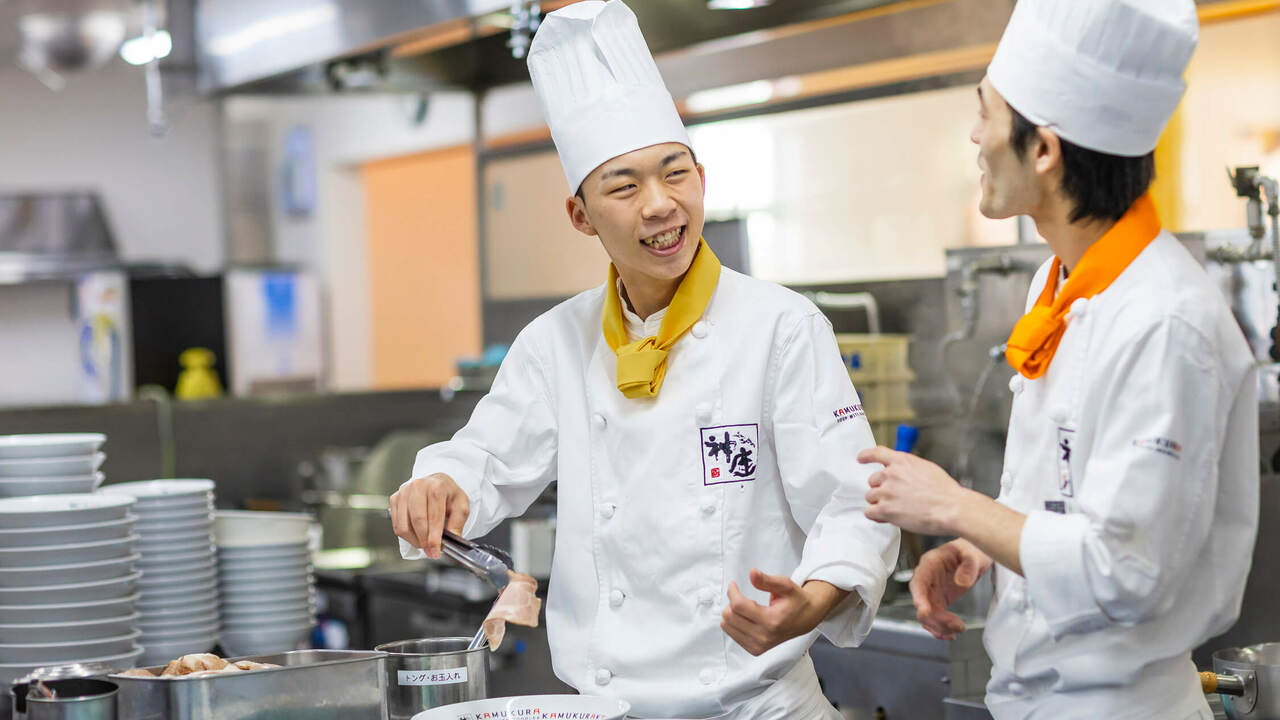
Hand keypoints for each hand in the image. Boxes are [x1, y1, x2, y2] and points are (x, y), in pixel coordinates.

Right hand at [389, 473, 469, 558]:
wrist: (437, 483)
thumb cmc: (448, 495)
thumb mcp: (461, 506)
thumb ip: (457, 523)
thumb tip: (451, 539)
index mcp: (437, 487)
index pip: (434, 517)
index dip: (434, 538)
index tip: (436, 551)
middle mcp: (418, 486)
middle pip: (417, 521)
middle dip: (424, 540)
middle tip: (431, 550)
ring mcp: (404, 492)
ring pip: (404, 525)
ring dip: (414, 540)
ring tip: (424, 543)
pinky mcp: (395, 498)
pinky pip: (396, 525)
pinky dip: (406, 535)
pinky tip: (416, 535)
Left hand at [720, 570, 845, 655]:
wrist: (806, 618)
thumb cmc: (796, 601)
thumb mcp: (785, 585)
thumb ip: (766, 580)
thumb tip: (752, 573)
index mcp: (772, 621)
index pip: (738, 606)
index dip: (732, 592)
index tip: (734, 585)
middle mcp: (764, 636)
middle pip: (730, 616)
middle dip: (732, 601)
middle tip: (741, 595)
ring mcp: (759, 646)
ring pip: (727, 626)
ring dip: (731, 612)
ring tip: (745, 607)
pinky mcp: (755, 650)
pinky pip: (732, 635)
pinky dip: (734, 623)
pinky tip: (746, 617)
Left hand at [858, 446, 968, 534]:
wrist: (951, 508)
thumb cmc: (945, 492)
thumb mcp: (927, 469)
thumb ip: (909, 469)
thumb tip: (903, 474)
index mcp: (902, 461)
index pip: (878, 453)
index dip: (867, 456)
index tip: (860, 458)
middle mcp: (891, 473)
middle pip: (873, 480)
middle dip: (881, 489)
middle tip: (895, 499)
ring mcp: (886, 491)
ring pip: (870, 497)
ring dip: (879, 503)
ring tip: (896, 509)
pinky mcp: (885, 509)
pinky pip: (869, 512)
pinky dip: (876, 516)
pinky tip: (887, 518)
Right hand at [909, 539, 991, 639]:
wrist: (975, 554)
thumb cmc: (971, 550)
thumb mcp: (972, 555)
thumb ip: (968, 566)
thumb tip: (961, 582)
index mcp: (930, 564)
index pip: (918, 582)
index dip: (919, 597)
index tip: (924, 611)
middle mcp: (927, 579)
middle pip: (922, 603)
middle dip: (935, 618)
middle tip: (955, 626)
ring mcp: (932, 591)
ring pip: (927, 614)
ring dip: (939, 626)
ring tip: (957, 631)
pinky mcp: (938, 600)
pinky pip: (935, 617)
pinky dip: (941, 628)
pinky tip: (951, 634)